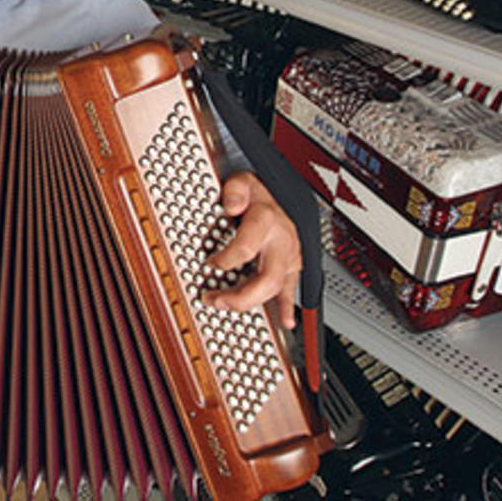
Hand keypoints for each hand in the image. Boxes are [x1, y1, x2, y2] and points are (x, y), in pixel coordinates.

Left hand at [204, 170, 302, 327]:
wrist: (281, 197)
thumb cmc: (259, 194)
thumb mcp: (243, 180)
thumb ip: (235, 190)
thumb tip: (231, 205)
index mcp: (266, 221)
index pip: (246, 247)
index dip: (225, 260)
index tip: (209, 263)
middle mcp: (280, 242)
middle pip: (267, 278)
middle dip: (239, 295)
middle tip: (213, 299)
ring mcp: (288, 257)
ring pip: (276, 288)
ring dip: (250, 303)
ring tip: (225, 306)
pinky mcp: (292, 267)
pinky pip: (291, 290)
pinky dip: (287, 307)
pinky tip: (286, 321)